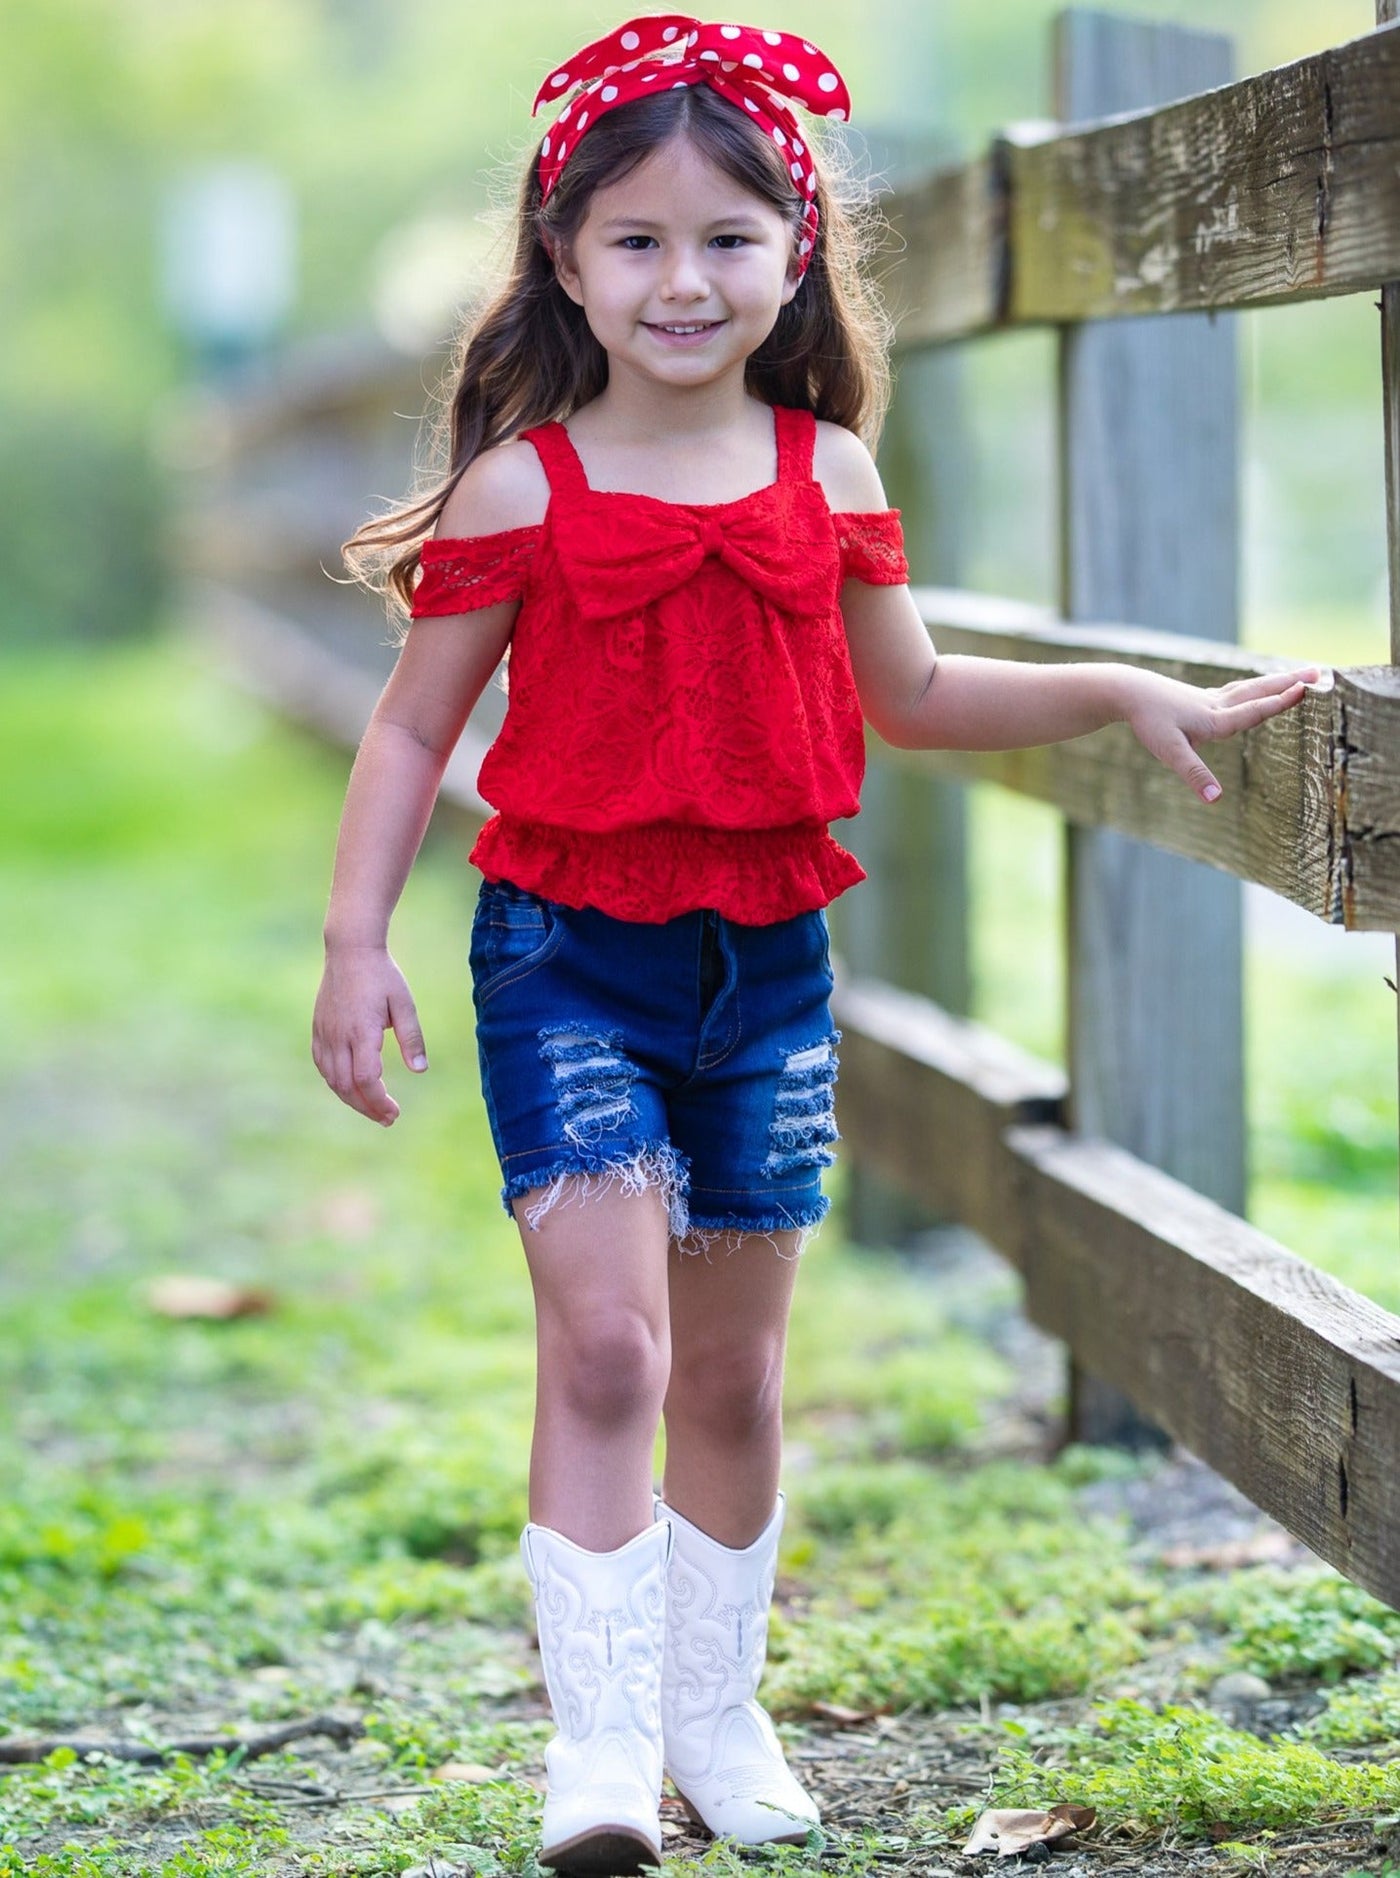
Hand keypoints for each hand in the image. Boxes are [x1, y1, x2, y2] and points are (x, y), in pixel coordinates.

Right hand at [311, 944, 427, 1124]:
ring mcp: (325, 1033)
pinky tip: (350, 1087)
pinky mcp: (318, 1029)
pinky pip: (322, 1065)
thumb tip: (420, 1070)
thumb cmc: (382, 976)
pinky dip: (336, 1082)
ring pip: (332, 1079)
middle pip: (347, 1086)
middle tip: (388, 1119)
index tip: (394, 1112)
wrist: (350, 950)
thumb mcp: (404, 1005)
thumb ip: (412, 1038)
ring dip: (351, 1099)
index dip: (378, 1101)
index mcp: (361, 1032)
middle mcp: (338, 1036)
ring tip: (373, 1109)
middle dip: (367, 1107)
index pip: (367, 1079)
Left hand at [1123, 665, 1322, 802]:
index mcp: (1216, 720)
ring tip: (1296, 674)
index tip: (1306, 688)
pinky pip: (1236, 690)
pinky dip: (1253, 687)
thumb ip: (1195, 775)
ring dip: (1275, 681)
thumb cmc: (1150, 721)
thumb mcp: (1171, 752)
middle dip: (1288, 683)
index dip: (1280, 702)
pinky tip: (1254, 689)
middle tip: (1318, 672)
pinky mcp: (1201, 698)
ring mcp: (1210, 699)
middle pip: (1259, 691)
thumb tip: (1215, 799)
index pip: (1255, 710)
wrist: (1130, 692)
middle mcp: (1218, 706)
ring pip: (1250, 687)